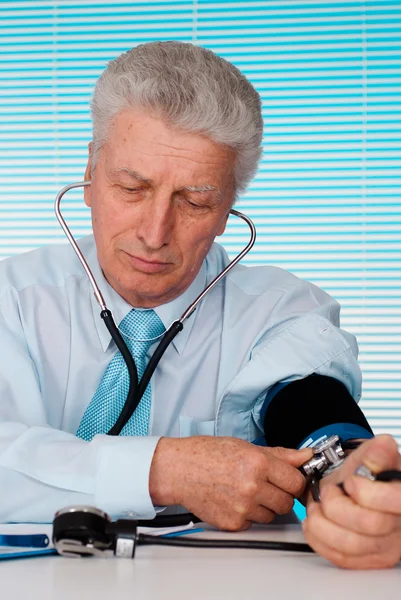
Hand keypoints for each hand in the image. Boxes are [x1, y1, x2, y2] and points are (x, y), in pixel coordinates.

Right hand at [149, 436, 311, 530]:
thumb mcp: (245, 446)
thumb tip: (305, 456)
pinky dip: (248, 514)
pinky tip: (234, 499)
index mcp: (257, 463)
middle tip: (265, 484)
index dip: (295, 480)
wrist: (179, 470)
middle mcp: (252, 486)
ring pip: (272, 515)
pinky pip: (253, 523)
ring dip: (264, 506)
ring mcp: (242, 507)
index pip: (296, 481)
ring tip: (245, 490)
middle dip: (280, 494)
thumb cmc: (207, 454)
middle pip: (287, 502)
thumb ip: (280, 454)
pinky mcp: (233, 523)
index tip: (290, 479)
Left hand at [303, 434, 400, 568]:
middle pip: (369, 524)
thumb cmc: (364, 473)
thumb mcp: (370, 454)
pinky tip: (315, 522)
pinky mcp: (367, 560)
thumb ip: (376, 452)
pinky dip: (318, 539)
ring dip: (323, 523)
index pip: (396, 501)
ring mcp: (385, 547)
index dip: (368, 492)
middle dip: (337, 504)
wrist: (351, 489)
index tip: (349, 481)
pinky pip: (341, 559)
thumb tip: (384, 445)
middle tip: (327, 492)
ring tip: (317, 507)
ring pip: (351, 546)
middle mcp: (399, 526)